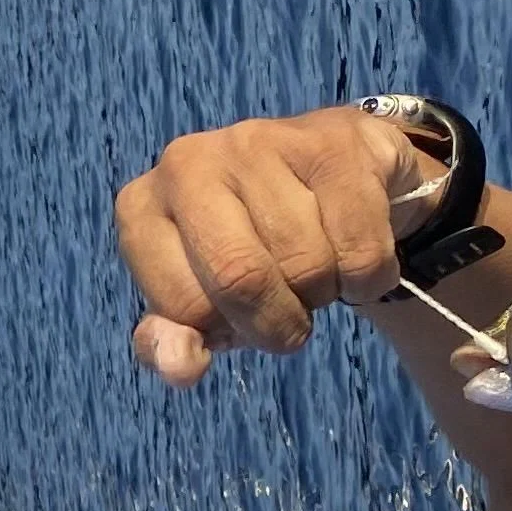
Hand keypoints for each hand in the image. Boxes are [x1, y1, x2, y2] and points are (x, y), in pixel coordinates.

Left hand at [111, 107, 436, 384]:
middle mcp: (187, 163)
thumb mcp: (204, 302)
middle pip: (241, 279)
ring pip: (307, 265)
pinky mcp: (331, 143)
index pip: (185, 308)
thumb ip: (174, 344)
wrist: (334, 175)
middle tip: (291, 315)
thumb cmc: (255, 248)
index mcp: (141, 209)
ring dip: (325, 292)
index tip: (242, 315)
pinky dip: (370, 275)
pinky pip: (360, 250)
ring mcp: (257, 142)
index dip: (228, 331)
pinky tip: (354, 247)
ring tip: (318, 265)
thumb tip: (181, 368)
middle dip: (279, 323)